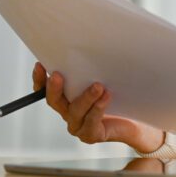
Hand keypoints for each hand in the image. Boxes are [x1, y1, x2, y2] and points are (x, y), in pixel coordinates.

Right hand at [32, 62, 165, 152]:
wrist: (135, 121)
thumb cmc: (118, 96)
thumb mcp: (103, 77)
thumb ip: (93, 67)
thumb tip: (90, 42)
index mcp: (65, 98)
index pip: (45, 90)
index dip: (39, 79)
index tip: (40, 64)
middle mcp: (68, 112)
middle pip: (54, 101)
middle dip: (54, 88)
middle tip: (57, 75)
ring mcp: (78, 125)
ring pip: (75, 111)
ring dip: (85, 97)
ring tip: (97, 85)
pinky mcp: (91, 134)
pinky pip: (91, 121)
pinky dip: (98, 108)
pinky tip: (106, 97)